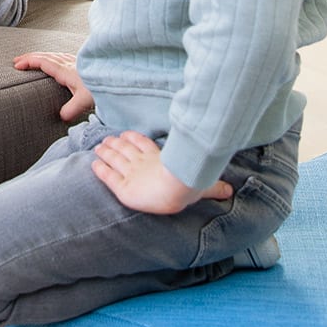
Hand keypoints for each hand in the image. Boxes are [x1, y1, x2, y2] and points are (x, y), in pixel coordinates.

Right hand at [13, 50, 95, 120]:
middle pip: (46, 56)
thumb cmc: (103, 87)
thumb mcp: (86, 100)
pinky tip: (57, 61)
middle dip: (30, 57)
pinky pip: (62, 57)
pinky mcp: (83, 64)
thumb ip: (72, 108)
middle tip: (17, 60)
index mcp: (66, 70)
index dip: (29, 62)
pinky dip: (52, 57)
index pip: (43, 62)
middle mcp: (70, 63)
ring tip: (32, 60)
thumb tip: (61, 117)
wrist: (120, 76)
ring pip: (54, 55)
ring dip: (41, 56)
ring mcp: (77, 62)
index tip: (16, 64)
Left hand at [91, 130, 232, 214]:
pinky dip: (100, 170)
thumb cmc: (191, 184)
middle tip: (106, 140)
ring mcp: (131, 174)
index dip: (134, 140)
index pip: (144, 145)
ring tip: (98, 147)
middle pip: (125, 150)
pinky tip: (94, 165)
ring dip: (105, 152)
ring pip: (114, 159)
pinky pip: (107, 177)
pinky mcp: (122, 188)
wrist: (176, 189)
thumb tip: (232, 190)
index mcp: (159, 159)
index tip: (126, 135)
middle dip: (115, 144)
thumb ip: (214, 188)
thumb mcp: (205, 185)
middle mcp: (143, 164)